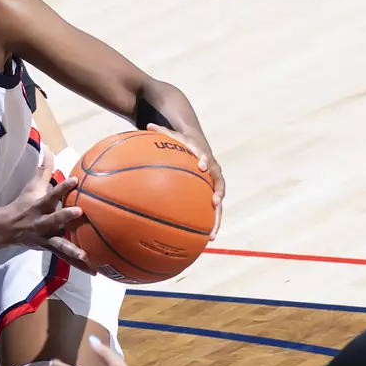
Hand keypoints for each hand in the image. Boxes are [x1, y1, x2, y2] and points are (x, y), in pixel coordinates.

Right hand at [4, 160, 85, 263]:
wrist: (8, 229)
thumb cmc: (24, 204)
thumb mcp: (32, 186)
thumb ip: (44, 168)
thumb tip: (49, 147)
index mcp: (39, 205)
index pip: (51, 194)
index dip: (61, 187)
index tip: (74, 180)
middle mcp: (42, 222)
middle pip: (53, 219)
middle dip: (65, 216)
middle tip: (79, 213)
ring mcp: (46, 238)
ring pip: (59, 244)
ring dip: (72, 250)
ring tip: (86, 256)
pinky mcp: (49, 249)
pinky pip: (65, 258)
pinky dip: (79, 264)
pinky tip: (94, 270)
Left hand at [146, 124, 225, 240]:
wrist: (198, 149)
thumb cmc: (183, 143)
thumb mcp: (173, 136)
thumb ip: (162, 132)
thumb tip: (146, 124)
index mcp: (205, 159)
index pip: (206, 158)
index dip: (204, 160)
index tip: (200, 165)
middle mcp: (213, 174)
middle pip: (219, 185)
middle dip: (218, 194)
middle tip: (215, 202)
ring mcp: (213, 187)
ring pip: (218, 205)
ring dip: (216, 220)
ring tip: (211, 236)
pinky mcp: (210, 197)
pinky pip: (210, 213)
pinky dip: (207, 226)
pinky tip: (202, 241)